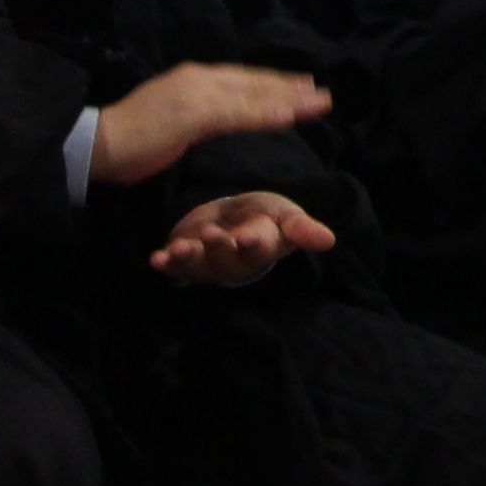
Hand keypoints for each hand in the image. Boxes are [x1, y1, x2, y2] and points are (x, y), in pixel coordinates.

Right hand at [89, 59, 331, 189]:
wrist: (96, 141)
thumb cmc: (130, 138)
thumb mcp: (173, 122)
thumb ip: (198, 117)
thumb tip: (217, 119)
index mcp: (194, 80)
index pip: (243, 81)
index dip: (274, 84)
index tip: (302, 86)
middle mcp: (200, 79)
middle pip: (255, 84)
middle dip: (290, 89)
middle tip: (322, 94)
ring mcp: (197, 94)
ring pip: (253, 96)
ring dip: (289, 99)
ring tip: (319, 102)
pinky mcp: (193, 114)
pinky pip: (238, 115)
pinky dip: (265, 115)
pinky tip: (288, 117)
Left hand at [149, 189, 335, 288]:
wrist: (233, 217)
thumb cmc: (263, 215)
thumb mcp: (284, 214)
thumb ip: (301, 228)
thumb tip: (329, 240)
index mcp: (262, 248)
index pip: (259, 250)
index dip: (253, 244)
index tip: (247, 236)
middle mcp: (234, 262)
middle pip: (227, 262)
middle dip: (218, 249)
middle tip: (212, 233)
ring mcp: (208, 265)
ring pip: (199, 269)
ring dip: (189, 260)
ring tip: (180, 248)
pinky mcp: (185, 262)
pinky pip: (174, 270)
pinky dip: (165, 265)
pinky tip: (156, 259)